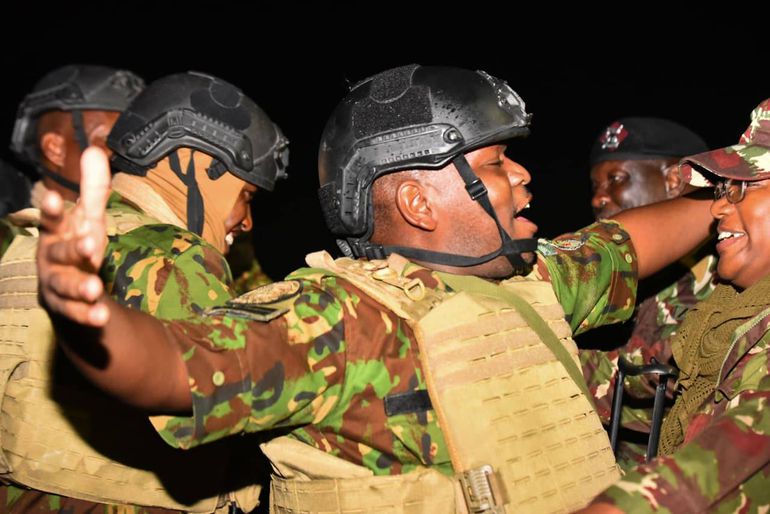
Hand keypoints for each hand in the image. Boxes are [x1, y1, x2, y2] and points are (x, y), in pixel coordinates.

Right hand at [37, 147, 110, 325]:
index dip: (51, 209)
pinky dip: (88, 314)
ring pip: (64, 285)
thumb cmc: (77, 243)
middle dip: (73, 250)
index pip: (51, 219)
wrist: (71, 287)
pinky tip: (101, 317)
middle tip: (91, 246)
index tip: (52, 196)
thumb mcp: (89, 217)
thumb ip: (93, 190)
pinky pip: (75, 312)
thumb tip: (95, 150)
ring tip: (95, 290)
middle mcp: (51, 258)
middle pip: (59, 252)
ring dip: (79, 288)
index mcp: (56, 233)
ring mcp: (56, 284)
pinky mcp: (65, 308)